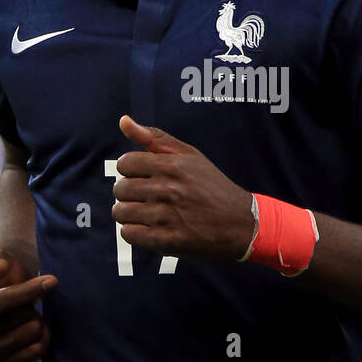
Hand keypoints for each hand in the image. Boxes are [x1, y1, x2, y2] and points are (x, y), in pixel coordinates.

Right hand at [0, 245, 56, 361]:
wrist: (6, 288)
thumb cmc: (2, 272)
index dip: (26, 293)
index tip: (52, 281)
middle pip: (6, 324)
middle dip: (28, 309)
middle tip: (35, 301)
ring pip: (16, 342)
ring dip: (34, 327)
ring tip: (37, 314)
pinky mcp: (1, 361)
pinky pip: (21, 361)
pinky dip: (38, 346)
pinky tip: (45, 331)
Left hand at [112, 114, 254, 261]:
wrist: (241, 223)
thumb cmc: (212, 186)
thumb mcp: (189, 155)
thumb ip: (154, 138)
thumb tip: (123, 120)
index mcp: (172, 166)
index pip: (125, 163)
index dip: (129, 170)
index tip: (141, 176)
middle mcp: (167, 190)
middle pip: (120, 189)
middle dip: (128, 192)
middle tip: (144, 196)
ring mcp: (166, 217)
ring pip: (121, 212)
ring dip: (128, 213)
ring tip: (144, 212)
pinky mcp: (167, 241)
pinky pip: (129, 234)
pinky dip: (134, 232)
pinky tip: (148, 227)